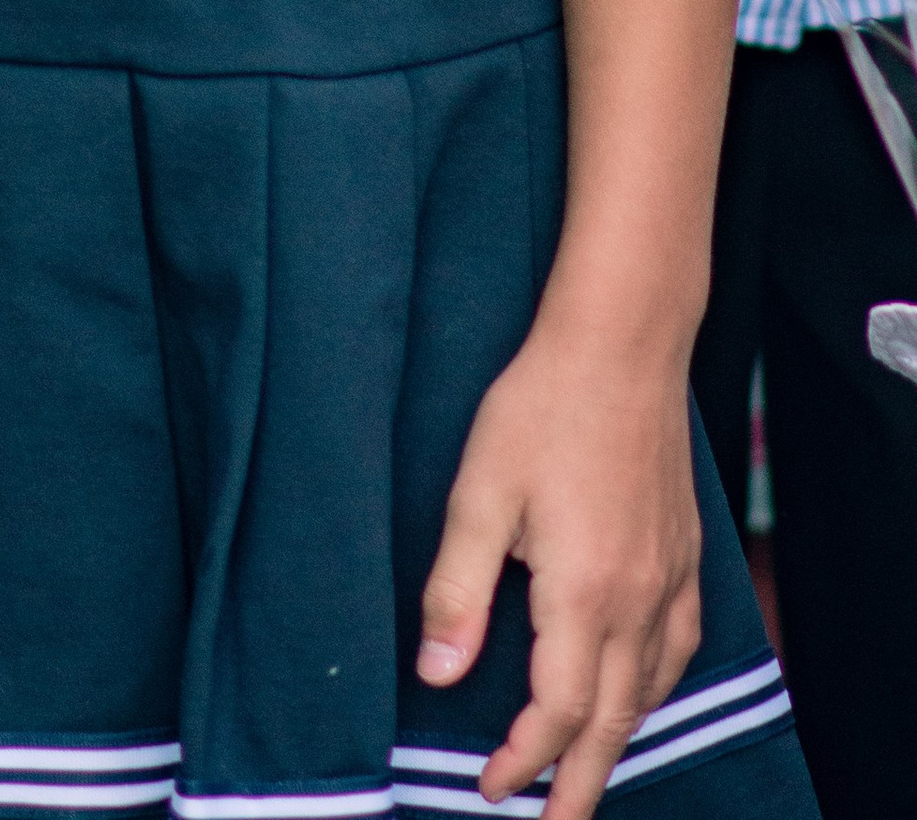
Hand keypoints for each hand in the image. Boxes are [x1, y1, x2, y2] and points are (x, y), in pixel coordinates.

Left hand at [417, 317, 703, 819]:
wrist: (621, 344)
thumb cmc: (542, 407)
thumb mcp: (478, 492)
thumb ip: (458, 589)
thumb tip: (437, 674)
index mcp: (584, 593)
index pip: (558, 711)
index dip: (524, 760)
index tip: (491, 790)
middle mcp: (638, 600)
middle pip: (615, 722)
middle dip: (582, 782)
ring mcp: (668, 579)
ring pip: (651, 691)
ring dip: (618, 740)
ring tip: (585, 772)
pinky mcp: (683, 554)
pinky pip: (678, 649)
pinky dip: (654, 688)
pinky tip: (637, 690)